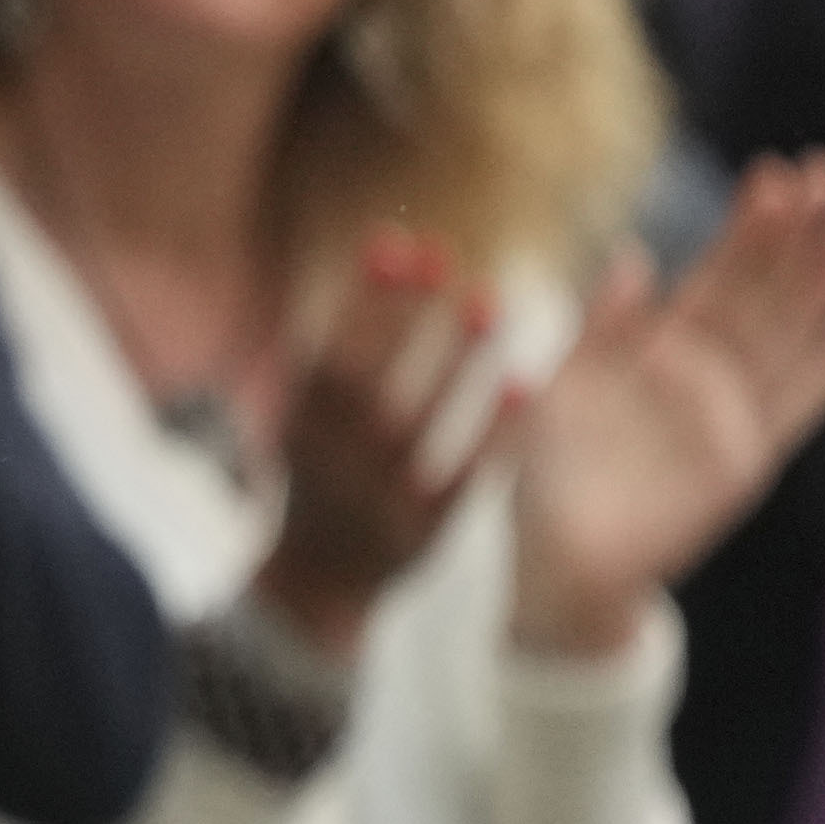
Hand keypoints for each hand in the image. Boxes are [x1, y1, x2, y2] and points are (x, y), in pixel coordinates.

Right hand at [250, 232, 513, 654]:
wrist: (317, 583)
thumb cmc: (318, 477)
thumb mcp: (301, 419)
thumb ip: (326, 351)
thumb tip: (377, 256)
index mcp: (299, 426)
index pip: (324, 348)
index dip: (357, 296)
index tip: (393, 240)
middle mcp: (332, 459)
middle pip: (366, 378)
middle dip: (398, 315)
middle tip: (441, 255)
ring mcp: (376, 496)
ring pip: (416, 422)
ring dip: (452, 362)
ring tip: (489, 300)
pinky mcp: (422, 529)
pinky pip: (463, 475)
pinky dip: (493, 433)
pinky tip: (525, 385)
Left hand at [508, 153, 824, 655]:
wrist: (555, 565)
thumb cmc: (547, 473)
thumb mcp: (562, 388)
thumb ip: (600, 329)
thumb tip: (636, 257)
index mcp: (657, 347)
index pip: (716, 272)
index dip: (749, 225)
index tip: (778, 169)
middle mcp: (704, 375)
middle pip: (762, 291)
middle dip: (795, 235)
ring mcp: (729, 415)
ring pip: (784, 337)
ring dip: (820, 288)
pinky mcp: (743, 463)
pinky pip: (792, 410)